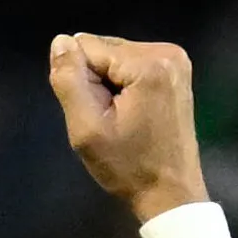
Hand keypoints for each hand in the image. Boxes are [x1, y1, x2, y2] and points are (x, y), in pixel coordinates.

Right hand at [48, 32, 207, 220]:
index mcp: (148, 63)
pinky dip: (125, 87)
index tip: (98, 114)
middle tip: (112, 120)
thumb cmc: (128, 168)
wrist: (171, 195)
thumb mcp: (87, 130)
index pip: (86, 47)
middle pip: (103, 49)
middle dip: (97, 82)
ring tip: (124, 120)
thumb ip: (69, 81)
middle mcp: (166, 52)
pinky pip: (132, 66)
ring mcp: (175, 60)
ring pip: (115, 57)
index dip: (81, 82)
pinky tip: (135, 115)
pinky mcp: (176, 71)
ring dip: (110, 87)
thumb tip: (61, 41)